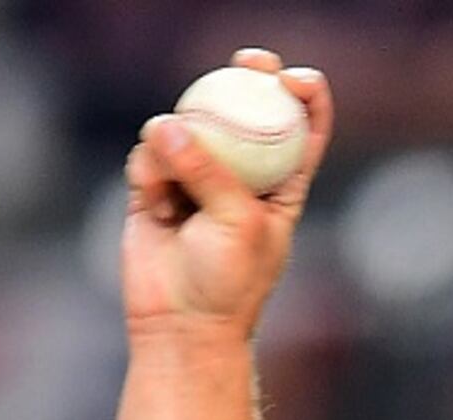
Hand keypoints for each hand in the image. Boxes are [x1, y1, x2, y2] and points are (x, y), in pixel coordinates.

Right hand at [121, 50, 333, 343]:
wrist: (180, 324)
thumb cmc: (227, 282)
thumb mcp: (237, 222)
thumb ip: (209, 171)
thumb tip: (167, 124)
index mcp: (281, 184)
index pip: (303, 128)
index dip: (304, 95)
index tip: (294, 78)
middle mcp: (241, 174)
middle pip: (247, 109)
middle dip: (249, 76)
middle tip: (246, 62)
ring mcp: (196, 176)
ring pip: (187, 127)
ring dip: (181, 141)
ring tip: (178, 184)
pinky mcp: (155, 185)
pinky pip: (148, 155)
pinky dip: (150, 169)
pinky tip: (157, 204)